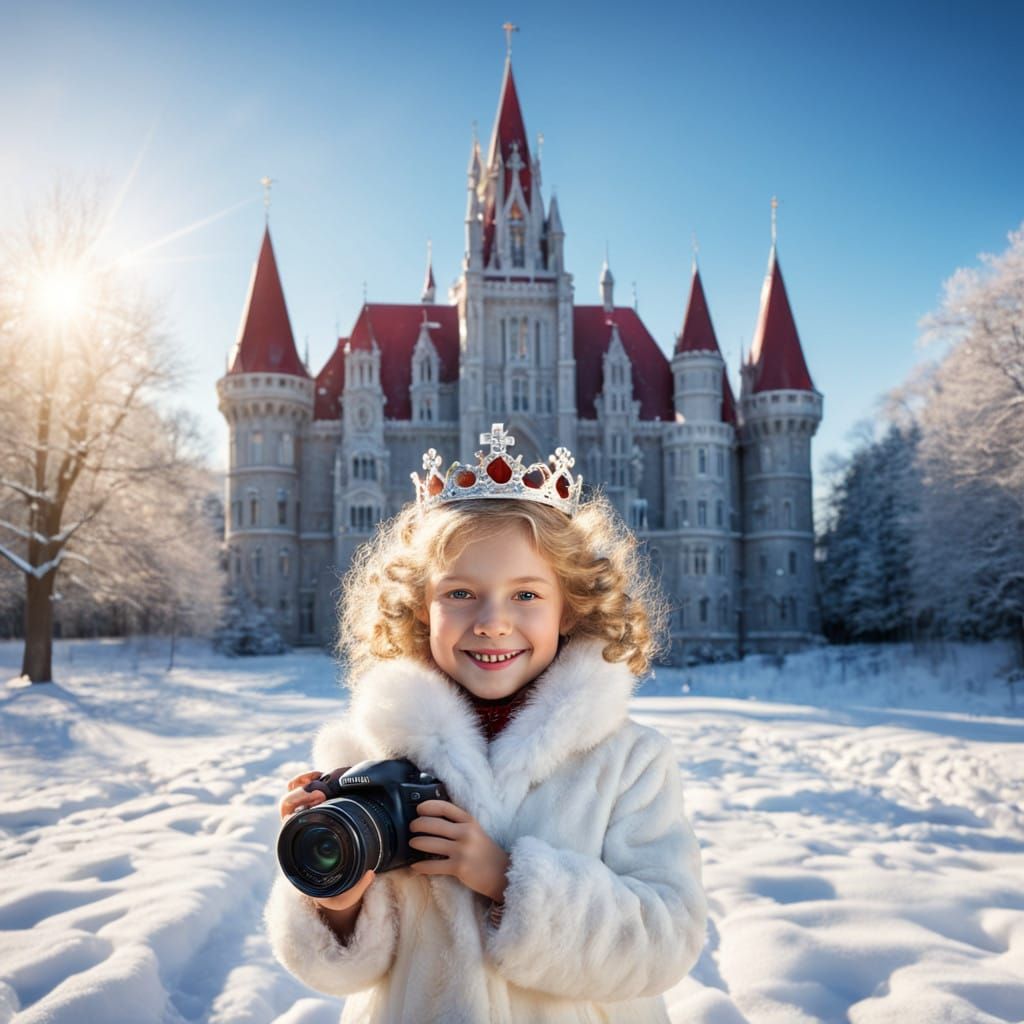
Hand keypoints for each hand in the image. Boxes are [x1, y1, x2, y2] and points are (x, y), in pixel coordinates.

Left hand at [278, 769, 372, 912]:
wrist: (330, 889)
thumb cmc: (332, 891)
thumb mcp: (342, 896)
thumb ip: (355, 889)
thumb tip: (370, 873)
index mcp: (296, 847)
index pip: (288, 821)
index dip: (297, 808)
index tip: (317, 803)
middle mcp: (296, 830)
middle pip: (286, 804)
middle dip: (302, 794)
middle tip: (323, 794)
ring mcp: (304, 818)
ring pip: (292, 792)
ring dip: (305, 783)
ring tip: (323, 780)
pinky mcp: (315, 809)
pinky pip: (304, 788)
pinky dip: (309, 779)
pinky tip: (321, 775)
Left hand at [408, 799, 509, 902]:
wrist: (502, 873)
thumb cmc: (485, 852)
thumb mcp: (476, 831)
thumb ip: (458, 824)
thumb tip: (432, 819)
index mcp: (470, 821)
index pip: (445, 807)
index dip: (429, 806)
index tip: (419, 809)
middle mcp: (466, 833)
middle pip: (433, 824)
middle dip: (417, 825)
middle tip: (411, 827)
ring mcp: (462, 850)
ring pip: (430, 843)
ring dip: (416, 842)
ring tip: (412, 843)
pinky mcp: (459, 867)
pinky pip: (433, 865)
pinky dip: (421, 866)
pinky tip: (415, 866)